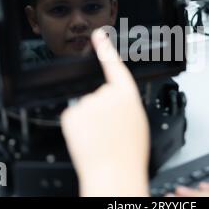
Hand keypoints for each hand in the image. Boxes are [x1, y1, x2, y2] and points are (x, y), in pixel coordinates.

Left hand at [61, 29, 150, 196]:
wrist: (114, 172)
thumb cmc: (128, 152)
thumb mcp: (137, 122)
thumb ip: (125, 105)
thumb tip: (115, 102)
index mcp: (126, 94)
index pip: (114, 65)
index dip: (105, 49)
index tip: (97, 35)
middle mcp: (106, 94)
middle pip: (99, 94)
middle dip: (102, 109)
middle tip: (110, 129)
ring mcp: (87, 103)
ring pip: (86, 107)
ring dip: (91, 121)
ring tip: (102, 137)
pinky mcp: (71, 114)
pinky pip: (75, 117)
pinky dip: (79, 128)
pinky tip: (89, 139)